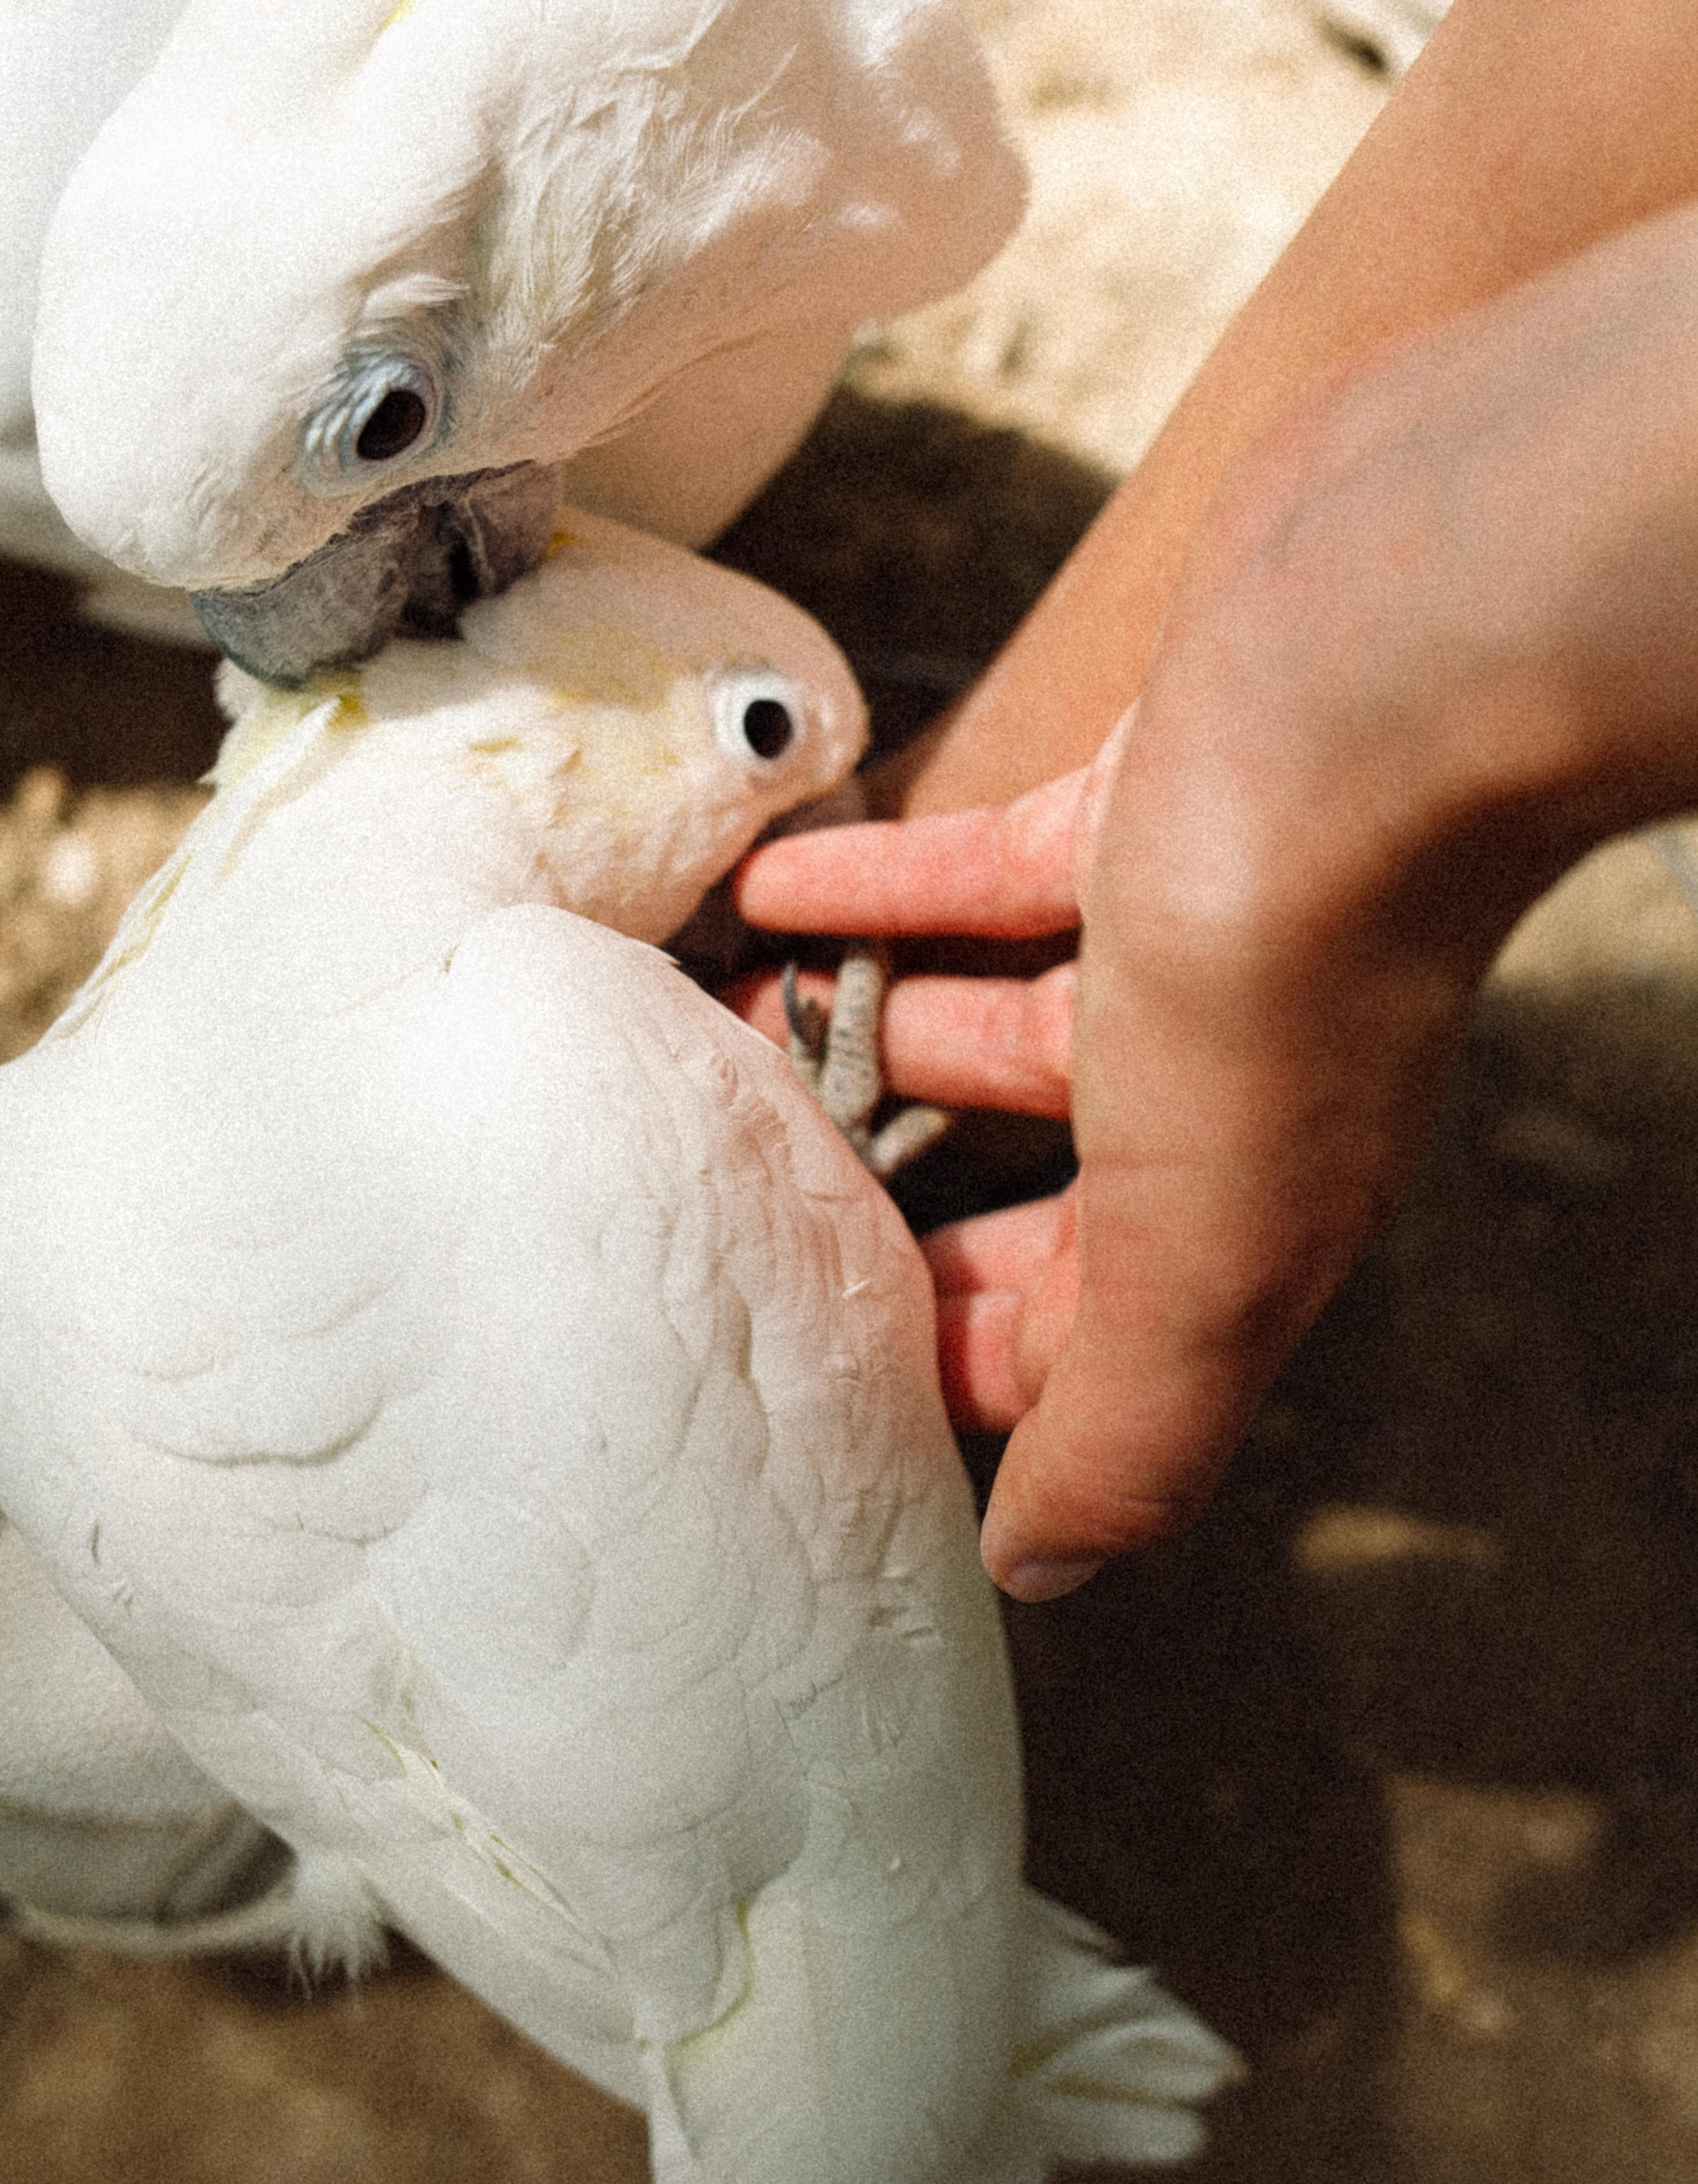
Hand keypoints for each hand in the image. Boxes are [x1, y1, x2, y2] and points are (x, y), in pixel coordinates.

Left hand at [733, 685, 1478, 1599]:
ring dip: (864, 1032)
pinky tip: (774, 881)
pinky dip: (880, 884)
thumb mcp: (1199, 1242)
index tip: (814, 1379)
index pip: (1078, 1341)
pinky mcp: (1148, 799)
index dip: (953, 1372)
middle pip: (1035, 1193)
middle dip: (899, 1211)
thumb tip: (1038, 1572)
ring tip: (719, 1035)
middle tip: (739, 1207)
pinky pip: (985, 869)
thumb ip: (1128, 1420)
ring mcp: (1187, 937)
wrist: (1387, 649)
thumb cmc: (1296, 949)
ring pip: (995, 1020)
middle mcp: (1222, 1087)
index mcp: (1239, 1215)